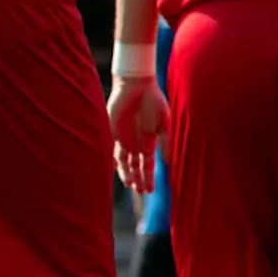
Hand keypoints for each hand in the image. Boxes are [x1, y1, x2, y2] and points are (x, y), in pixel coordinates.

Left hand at [109, 73, 165, 193]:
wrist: (136, 84)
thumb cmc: (154, 100)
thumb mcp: (164, 122)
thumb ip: (165, 141)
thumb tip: (167, 161)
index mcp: (149, 142)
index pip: (148, 165)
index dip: (148, 179)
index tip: (149, 192)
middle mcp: (135, 143)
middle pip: (135, 167)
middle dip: (138, 180)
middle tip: (140, 192)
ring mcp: (123, 138)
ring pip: (123, 162)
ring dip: (126, 174)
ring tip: (130, 184)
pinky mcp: (112, 131)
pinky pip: (109, 149)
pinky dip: (111, 160)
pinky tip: (113, 170)